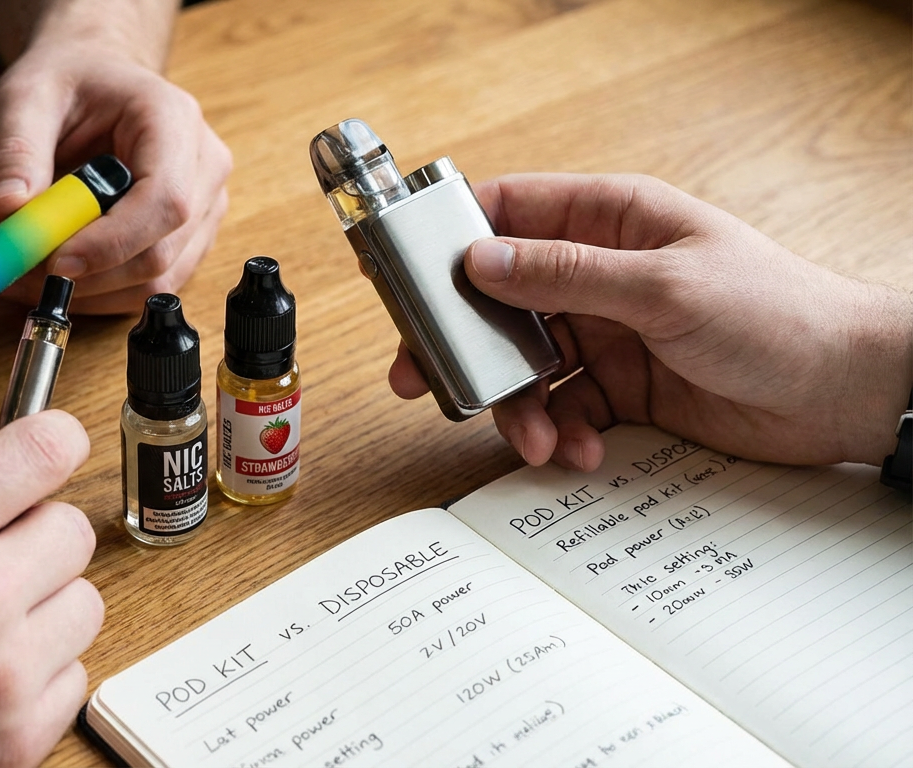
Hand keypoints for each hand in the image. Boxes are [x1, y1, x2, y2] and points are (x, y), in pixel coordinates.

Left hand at [0, 38, 231, 313]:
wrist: (96, 76)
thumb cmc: (69, 80)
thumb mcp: (26, 98)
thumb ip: (16, 153)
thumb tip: (9, 212)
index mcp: (174, 121)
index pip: (165, 201)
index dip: (112, 243)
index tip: (53, 260)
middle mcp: (204, 167)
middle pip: (164, 250)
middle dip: (92, 274)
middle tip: (26, 272)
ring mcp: (205, 206)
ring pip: (160, 279)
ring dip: (94, 291)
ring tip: (34, 271)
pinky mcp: (191, 237)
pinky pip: (153, 284)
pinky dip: (103, 292)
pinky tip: (62, 273)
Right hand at [0, 411, 101, 767]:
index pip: (46, 449)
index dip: (52, 442)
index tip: (48, 451)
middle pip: (73, 528)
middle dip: (37, 532)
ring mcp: (3, 674)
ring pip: (84, 603)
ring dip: (44, 605)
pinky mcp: (17, 739)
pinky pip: (73, 677)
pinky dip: (40, 674)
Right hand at [387, 174, 912, 469]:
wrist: (846, 392)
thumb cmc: (777, 313)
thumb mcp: (663, 287)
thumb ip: (565, 275)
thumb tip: (478, 261)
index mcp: (610, 220)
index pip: (508, 212)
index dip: (449, 237)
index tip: (400, 272)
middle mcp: (600, 272)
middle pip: (499, 299)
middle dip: (463, 343)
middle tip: (425, 379)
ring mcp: (608, 331)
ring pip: (524, 364)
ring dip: (518, 406)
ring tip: (535, 440)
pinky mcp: (621, 386)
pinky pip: (563, 408)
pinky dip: (560, 434)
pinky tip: (581, 452)